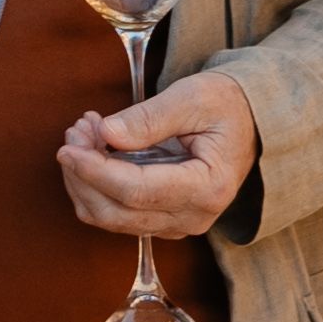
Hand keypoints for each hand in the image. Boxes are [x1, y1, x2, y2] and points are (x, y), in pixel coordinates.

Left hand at [57, 71, 257, 239]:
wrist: (254, 120)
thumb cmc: (227, 104)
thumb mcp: (192, 97)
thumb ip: (149, 118)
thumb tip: (105, 134)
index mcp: (207, 187)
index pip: (136, 191)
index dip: (95, 171)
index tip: (69, 147)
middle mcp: (193, 217)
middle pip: (117, 213)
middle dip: (84, 175)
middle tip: (75, 132)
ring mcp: (179, 224)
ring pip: (111, 218)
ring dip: (85, 181)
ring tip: (83, 134)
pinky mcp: (165, 220)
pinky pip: (118, 214)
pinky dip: (97, 186)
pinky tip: (95, 150)